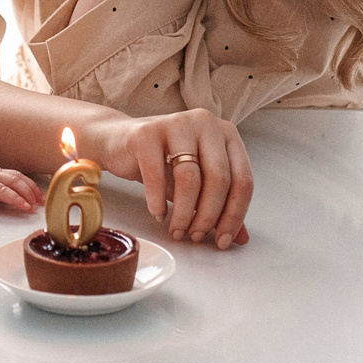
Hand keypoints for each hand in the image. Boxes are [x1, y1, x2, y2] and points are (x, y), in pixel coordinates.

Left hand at [0, 151, 40, 214]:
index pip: (1, 190)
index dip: (16, 199)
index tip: (26, 207)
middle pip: (14, 181)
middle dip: (28, 194)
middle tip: (36, 208)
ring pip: (17, 176)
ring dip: (31, 188)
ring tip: (41, 201)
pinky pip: (15, 174)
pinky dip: (27, 182)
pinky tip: (34, 191)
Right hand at [85, 108, 253, 248]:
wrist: (119, 142)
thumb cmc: (164, 162)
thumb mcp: (198, 184)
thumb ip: (221, 206)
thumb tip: (241, 238)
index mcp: (226, 133)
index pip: (243, 179)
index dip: (234, 215)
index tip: (222, 240)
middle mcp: (206, 122)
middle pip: (219, 179)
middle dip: (208, 216)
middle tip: (195, 236)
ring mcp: (176, 123)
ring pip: (189, 178)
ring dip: (183, 213)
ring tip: (177, 229)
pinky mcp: (146, 133)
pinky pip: (156, 175)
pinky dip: (158, 202)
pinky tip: (158, 214)